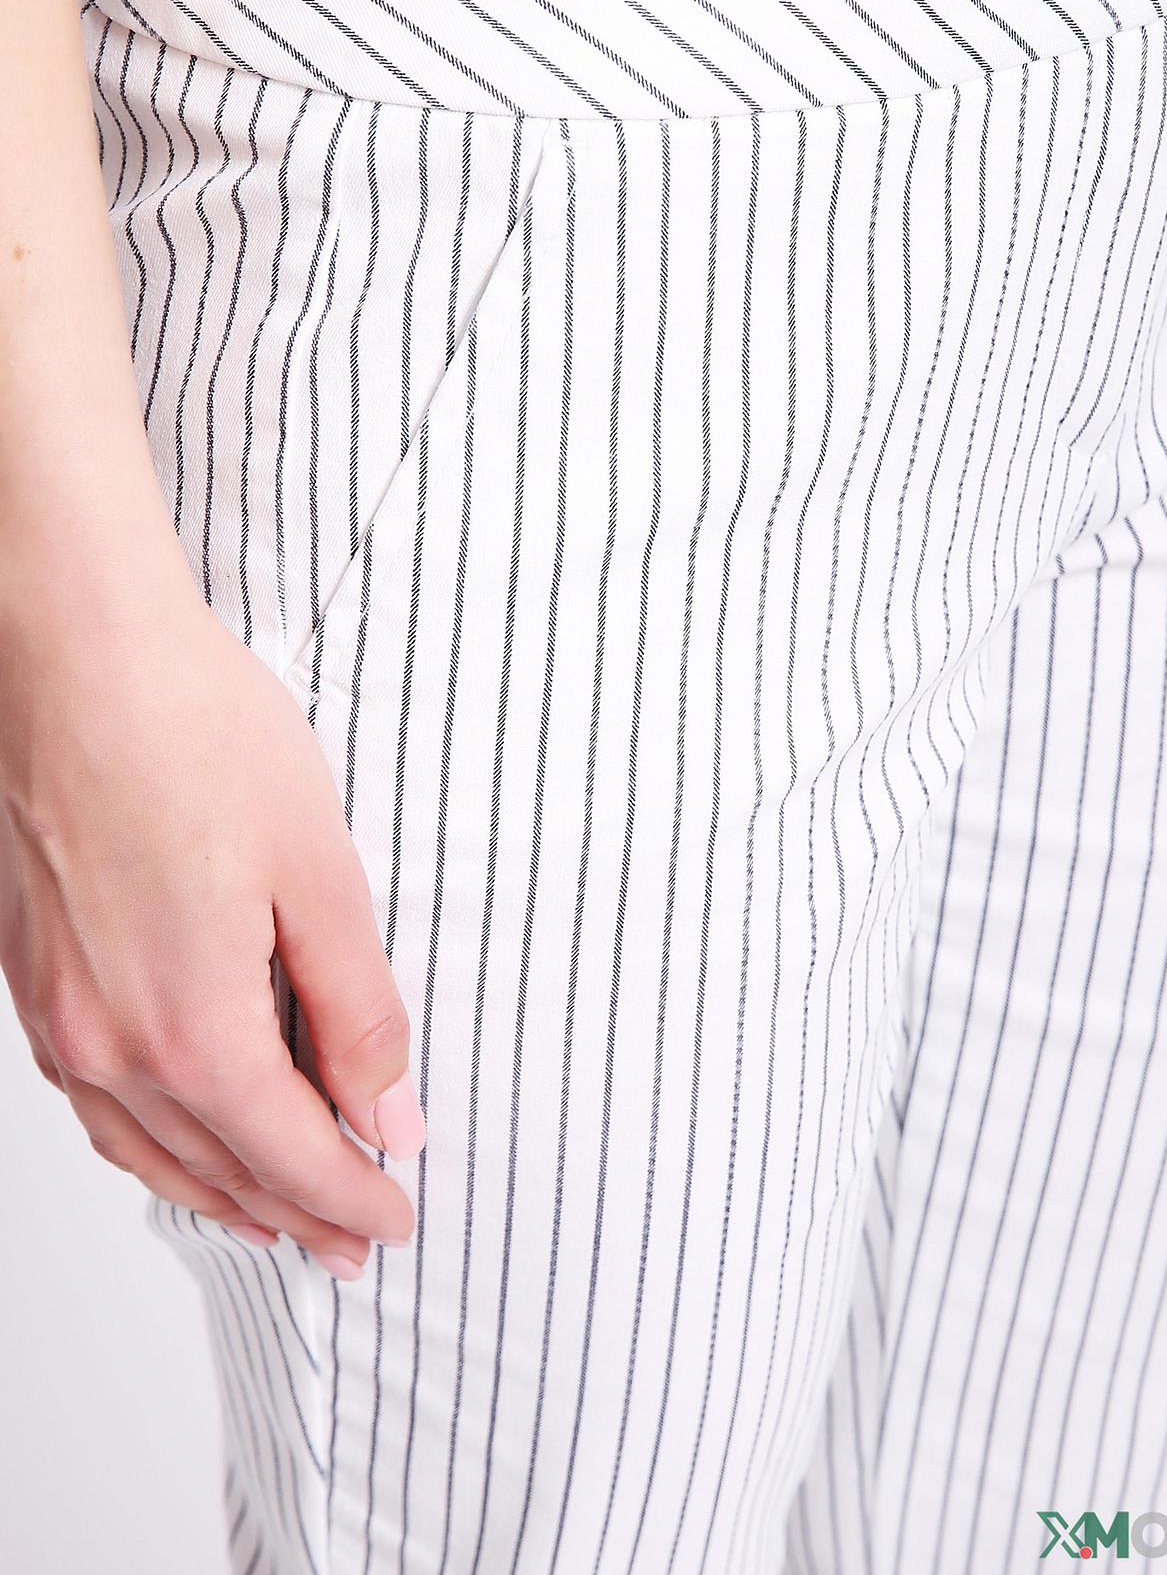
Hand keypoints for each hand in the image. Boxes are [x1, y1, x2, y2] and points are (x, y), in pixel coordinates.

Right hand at [0, 578, 423, 1278]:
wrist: (75, 655)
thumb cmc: (193, 735)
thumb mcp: (318, 871)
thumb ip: (357, 1007)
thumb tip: (388, 1108)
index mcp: (194, 1026)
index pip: (293, 1153)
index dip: (354, 1196)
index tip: (398, 1220)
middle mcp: (113, 1044)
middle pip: (220, 1167)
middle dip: (296, 1211)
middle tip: (351, 1243)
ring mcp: (61, 1016)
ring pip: (148, 1148)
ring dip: (219, 1192)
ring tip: (272, 1218)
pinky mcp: (35, 978)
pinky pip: (97, 1103)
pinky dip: (150, 1143)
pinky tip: (177, 1137)